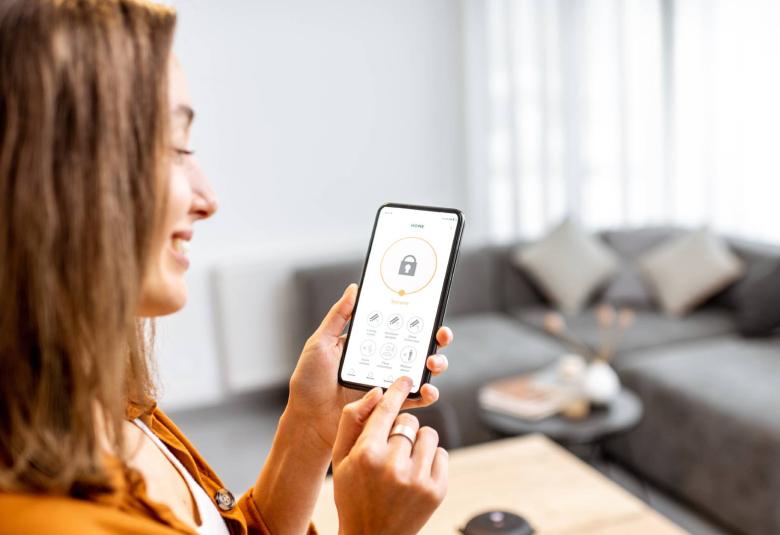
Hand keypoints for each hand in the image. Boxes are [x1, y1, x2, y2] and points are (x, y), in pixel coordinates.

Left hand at [287, 283, 452, 449]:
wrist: (307, 419)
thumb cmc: (309, 381)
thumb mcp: (320, 342)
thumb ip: (338, 316)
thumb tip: (354, 288)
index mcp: (369, 344)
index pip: (399, 326)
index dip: (418, 317)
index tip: (430, 309)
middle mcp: (383, 361)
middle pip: (418, 346)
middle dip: (436, 339)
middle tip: (441, 335)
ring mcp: (389, 384)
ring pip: (422, 371)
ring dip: (436, 364)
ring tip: (433, 363)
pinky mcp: (391, 406)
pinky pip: (415, 400)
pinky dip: (427, 395)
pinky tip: (428, 390)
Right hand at [332, 378, 447, 534]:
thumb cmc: (352, 494)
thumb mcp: (339, 458)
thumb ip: (352, 421)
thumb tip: (376, 392)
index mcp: (367, 455)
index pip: (387, 410)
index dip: (397, 390)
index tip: (406, 377)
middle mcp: (393, 466)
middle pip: (408, 421)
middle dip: (401, 428)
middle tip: (391, 447)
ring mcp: (418, 480)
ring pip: (428, 435)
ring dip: (418, 442)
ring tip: (404, 460)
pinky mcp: (436, 491)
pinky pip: (442, 454)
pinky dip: (431, 459)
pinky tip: (415, 473)